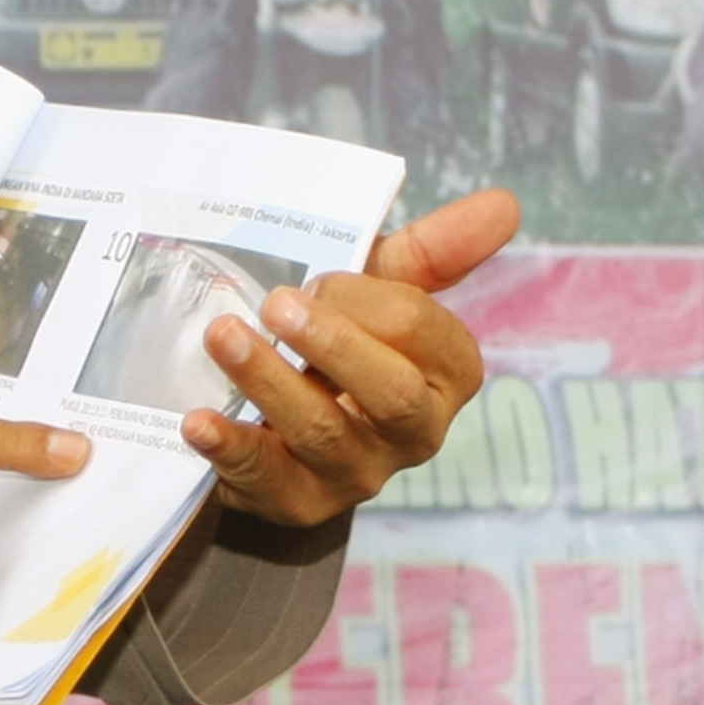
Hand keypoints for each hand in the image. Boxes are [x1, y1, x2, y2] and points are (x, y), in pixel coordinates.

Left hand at [182, 187, 515, 526]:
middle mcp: (415, 431)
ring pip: (323, 432)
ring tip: (222, 336)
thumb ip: (435, 250)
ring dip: (270, 382)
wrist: (284, 416)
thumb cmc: (340, 338)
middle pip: (391, 394)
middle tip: (276, 302)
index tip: (317, 278)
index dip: (368, 301)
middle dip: (334, 344)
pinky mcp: (297, 502)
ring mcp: (358, 474)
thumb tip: (505, 202)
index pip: (422, 332)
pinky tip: (198, 422)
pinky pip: (266, 479)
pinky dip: (231, 448)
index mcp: (447, 375)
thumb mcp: (382, 288)